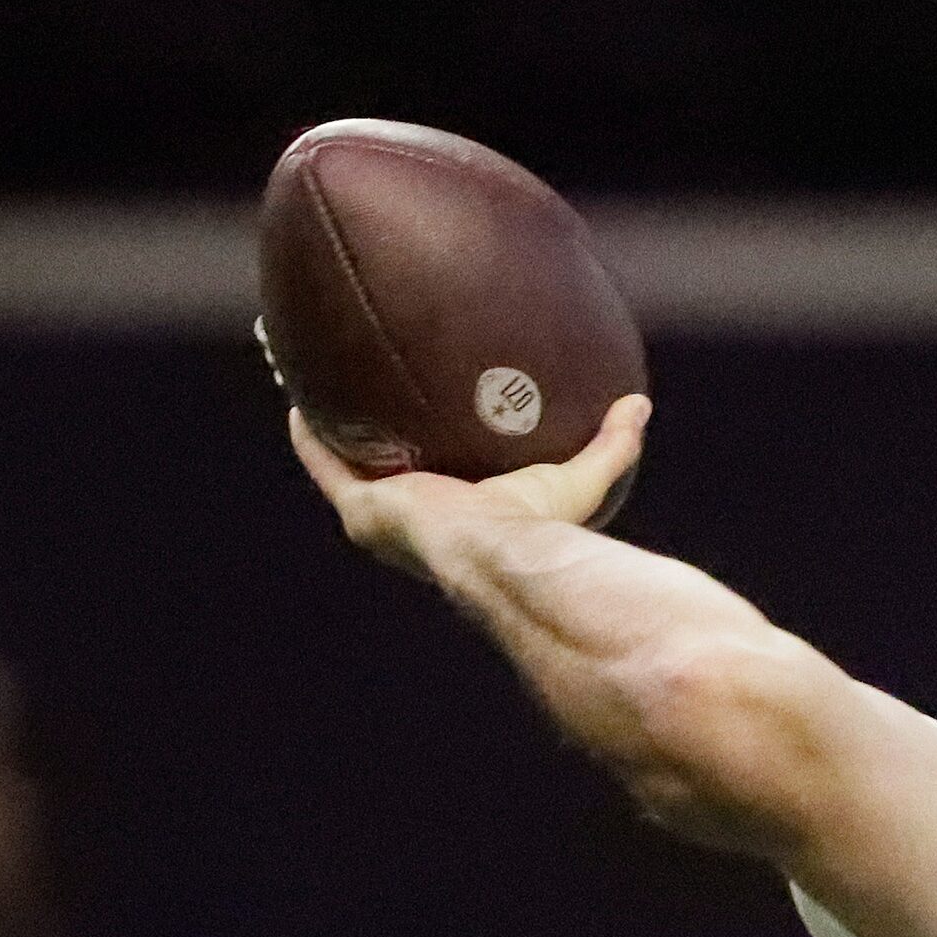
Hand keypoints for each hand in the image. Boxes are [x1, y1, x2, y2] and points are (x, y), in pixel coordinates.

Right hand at [290, 395, 649, 578]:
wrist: (507, 560)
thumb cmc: (546, 532)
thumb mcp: (580, 479)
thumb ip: (611, 445)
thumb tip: (638, 402)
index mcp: (455, 519)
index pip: (433, 482)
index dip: (419, 453)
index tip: (416, 420)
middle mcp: (411, 523)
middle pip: (377, 469)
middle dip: (362, 433)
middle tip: (354, 393)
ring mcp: (382, 518)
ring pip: (339, 459)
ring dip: (323, 419)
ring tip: (306, 376)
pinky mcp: (364, 509)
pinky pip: (325, 459)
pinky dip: (310, 427)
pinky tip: (297, 386)